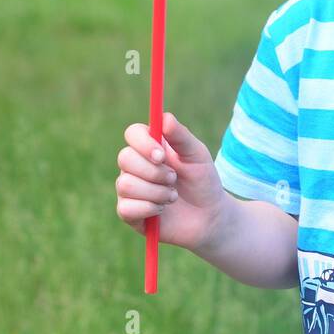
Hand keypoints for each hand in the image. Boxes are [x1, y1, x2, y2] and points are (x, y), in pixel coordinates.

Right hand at [116, 111, 229, 252]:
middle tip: (174, 179)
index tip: (161, 155)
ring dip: (156, 192)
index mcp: (150, 146)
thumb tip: (165, 117)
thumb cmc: (203, 181)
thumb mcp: (197, 155)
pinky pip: (126, 208)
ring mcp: (130, 189)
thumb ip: (181, 135)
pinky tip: (162, 211)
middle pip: (124, 158)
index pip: (132, 134)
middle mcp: (135, 165)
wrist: (209, 216)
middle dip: (153, 172)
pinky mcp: (129, 212)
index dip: (143, 143)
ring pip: (126, 184)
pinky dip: (149, 209)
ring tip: (172, 196)